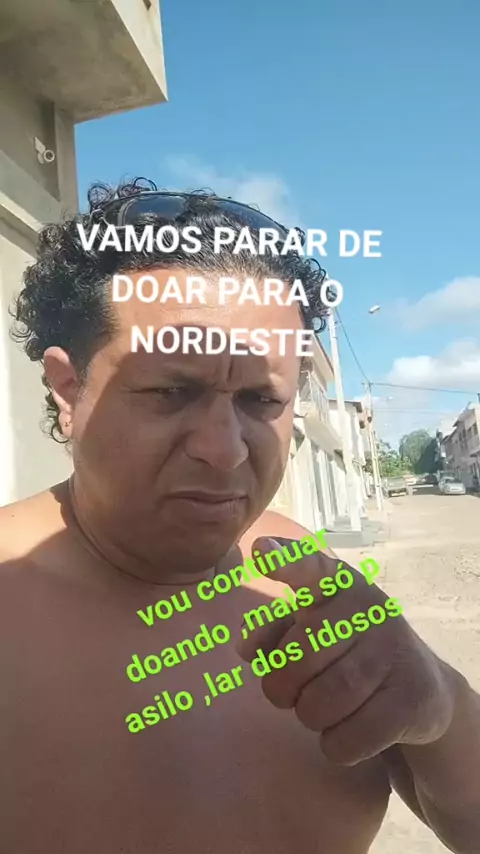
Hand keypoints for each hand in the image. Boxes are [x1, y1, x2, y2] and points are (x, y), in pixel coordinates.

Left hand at [237, 536, 455, 765]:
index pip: (309, 568)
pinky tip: (352, 730)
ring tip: (327, 707)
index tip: (260, 553)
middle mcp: (368, 607)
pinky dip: (337, 745)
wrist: (422, 689)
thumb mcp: (311, 628)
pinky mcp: (413, 697)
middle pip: (297, 658)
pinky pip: (347, 740)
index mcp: (337, 583)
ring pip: (319, 705)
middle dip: (282, 688)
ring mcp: (395, 649)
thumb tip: (246, 647)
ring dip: (311, 717)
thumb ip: (272, 630)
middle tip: (293, 692)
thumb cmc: (347, 651)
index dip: (284, 562)